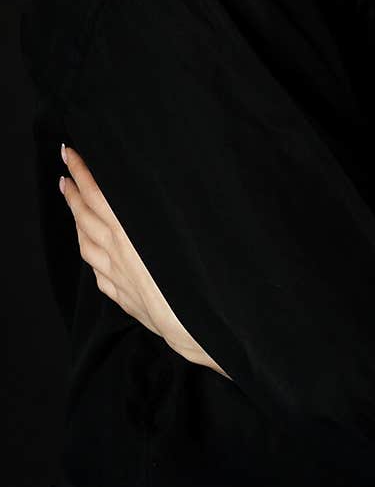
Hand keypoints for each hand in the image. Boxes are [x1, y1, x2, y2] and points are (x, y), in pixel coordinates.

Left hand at [59, 145, 225, 375]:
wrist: (197, 331)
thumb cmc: (198, 282)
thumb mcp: (189, 235)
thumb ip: (174, 210)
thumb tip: (167, 187)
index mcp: (130, 233)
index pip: (98, 195)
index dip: (82, 173)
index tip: (69, 154)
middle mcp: (118, 254)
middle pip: (86, 217)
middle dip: (73, 193)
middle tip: (63, 174)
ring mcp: (118, 278)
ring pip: (87, 245)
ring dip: (76, 222)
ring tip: (72, 206)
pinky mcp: (125, 298)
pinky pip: (99, 274)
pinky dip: (91, 257)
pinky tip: (92, 255)